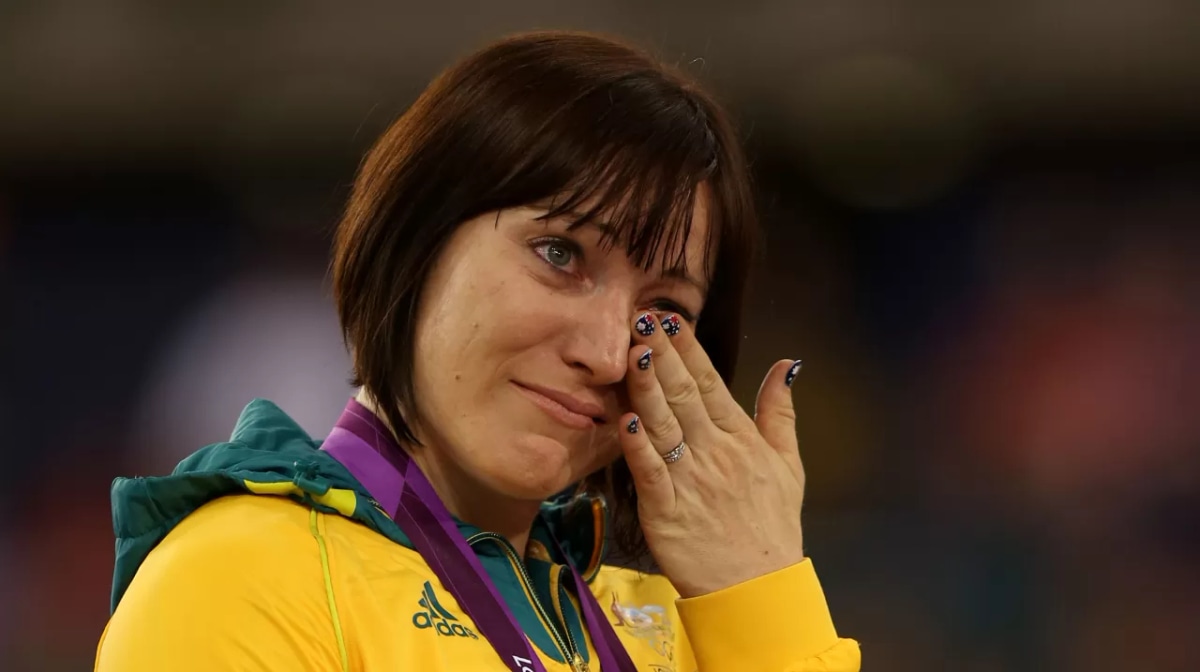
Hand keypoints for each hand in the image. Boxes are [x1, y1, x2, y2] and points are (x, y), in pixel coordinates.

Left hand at [620, 312, 805, 598]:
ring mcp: (691, 481)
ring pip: (665, 425)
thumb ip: (780, 412)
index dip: (689, 350)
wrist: (758, 588)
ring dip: (648, 388)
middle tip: (643, 319)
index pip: (712, 383)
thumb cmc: (770, 526)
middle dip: (664, 355)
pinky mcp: (667, 511)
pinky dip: (638, 447)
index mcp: (740, 439)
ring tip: (634, 353)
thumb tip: (786, 365)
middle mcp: (716, 453)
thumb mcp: (788, 464)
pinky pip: (650, 473)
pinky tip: (625, 420)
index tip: (670, 318)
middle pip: (685, 395)